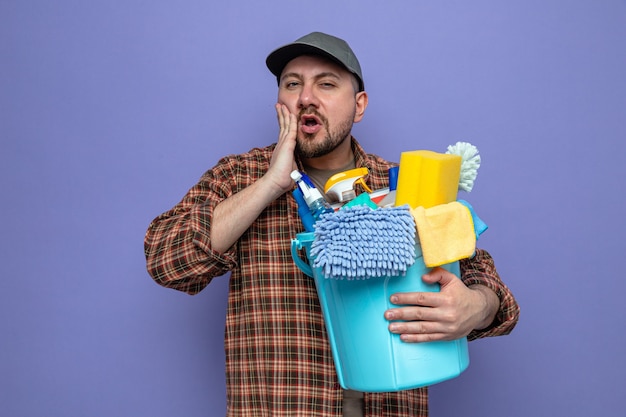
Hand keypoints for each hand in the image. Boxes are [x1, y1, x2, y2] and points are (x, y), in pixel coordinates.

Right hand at [265, 103, 297, 192]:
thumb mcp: (290, 169)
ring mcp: (284, 143)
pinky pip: (291, 129)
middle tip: (279, 107)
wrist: (276, 182)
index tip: (282, 117)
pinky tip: (292, 114)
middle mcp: (281, 144)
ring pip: (285, 125)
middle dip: (281, 116)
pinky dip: (291, 121)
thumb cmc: (282, 179)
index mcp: (281, 149)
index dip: (283, 124)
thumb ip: (292, 165)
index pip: (283, 133)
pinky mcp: (288, 144)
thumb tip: (295, 168)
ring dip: (284, 115)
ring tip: (282, 105)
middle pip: (282, 126)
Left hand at [384, 267, 498, 342]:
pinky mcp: (446, 336)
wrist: (480, 310)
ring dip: (405, 328)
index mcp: (446, 299)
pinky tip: (404, 337)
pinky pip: (429, 338)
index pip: (422, 299)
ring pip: (422, 328)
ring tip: (391, 327)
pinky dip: (415, 339)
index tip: (393, 299)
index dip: (406, 298)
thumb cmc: (461, 293)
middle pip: (419, 314)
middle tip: (387, 315)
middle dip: (401, 314)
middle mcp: (446, 314)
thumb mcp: (452, 280)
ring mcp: (446, 327)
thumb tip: (423, 278)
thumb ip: (438, 275)